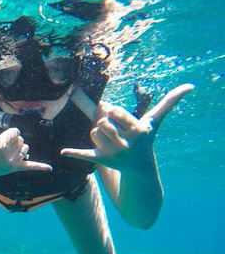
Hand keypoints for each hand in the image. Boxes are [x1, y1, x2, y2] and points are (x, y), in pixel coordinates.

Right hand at [0, 107, 51, 179]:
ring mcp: (13, 163)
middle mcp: (9, 156)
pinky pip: (30, 166)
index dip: (8, 133)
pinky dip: (40, 167)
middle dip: (12, 140)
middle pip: (21, 140)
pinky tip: (50, 169)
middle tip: (0, 147)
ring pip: (25, 149)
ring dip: (19, 148)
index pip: (15, 132)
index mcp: (1, 147)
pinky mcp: (15, 169)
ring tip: (7, 152)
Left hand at [61, 84, 193, 172]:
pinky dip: (74, 153)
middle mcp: (126, 143)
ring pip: (94, 133)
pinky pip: (85, 154)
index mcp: (137, 131)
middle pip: (103, 123)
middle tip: (115, 131)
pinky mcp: (102, 161)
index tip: (113, 113)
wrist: (140, 167)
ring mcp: (114, 153)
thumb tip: (191, 85)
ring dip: (97, 134)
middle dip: (105, 123)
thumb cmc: (146, 138)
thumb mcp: (155, 121)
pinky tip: (63, 152)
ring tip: (109, 140)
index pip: (116, 113)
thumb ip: (170, 102)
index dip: (112, 112)